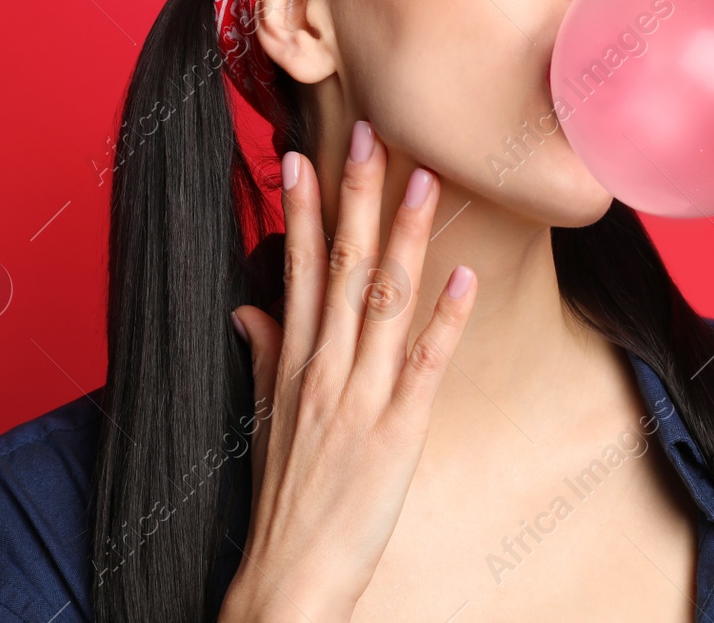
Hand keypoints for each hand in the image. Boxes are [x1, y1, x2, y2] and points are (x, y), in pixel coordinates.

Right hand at [219, 122, 477, 622]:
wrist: (288, 578)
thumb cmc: (282, 498)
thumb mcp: (262, 420)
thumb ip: (262, 357)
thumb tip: (248, 310)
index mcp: (291, 363)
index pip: (294, 269)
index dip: (300, 210)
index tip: (304, 155)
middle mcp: (321, 369)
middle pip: (338, 267)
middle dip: (355, 198)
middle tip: (368, 134)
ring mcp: (359, 397)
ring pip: (382, 301)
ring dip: (404, 238)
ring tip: (424, 181)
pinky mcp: (396, 431)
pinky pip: (423, 365)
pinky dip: (445, 321)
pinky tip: (465, 278)